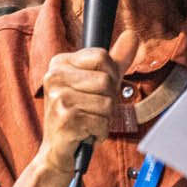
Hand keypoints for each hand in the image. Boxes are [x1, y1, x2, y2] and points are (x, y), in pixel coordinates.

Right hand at [37, 29, 139, 175]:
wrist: (57, 151)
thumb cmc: (79, 115)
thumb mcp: (97, 83)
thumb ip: (116, 60)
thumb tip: (133, 35)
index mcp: (59, 63)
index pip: (102, 56)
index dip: (111, 77)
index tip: (98, 91)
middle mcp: (54, 77)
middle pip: (107, 81)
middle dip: (109, 101)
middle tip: (92, 112)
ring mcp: (58, 98)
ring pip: (107, 103)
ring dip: (104, 119)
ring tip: (88, 123)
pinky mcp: (65, 119)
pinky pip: (102, 122)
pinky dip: (100, 132)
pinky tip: (85, 134)